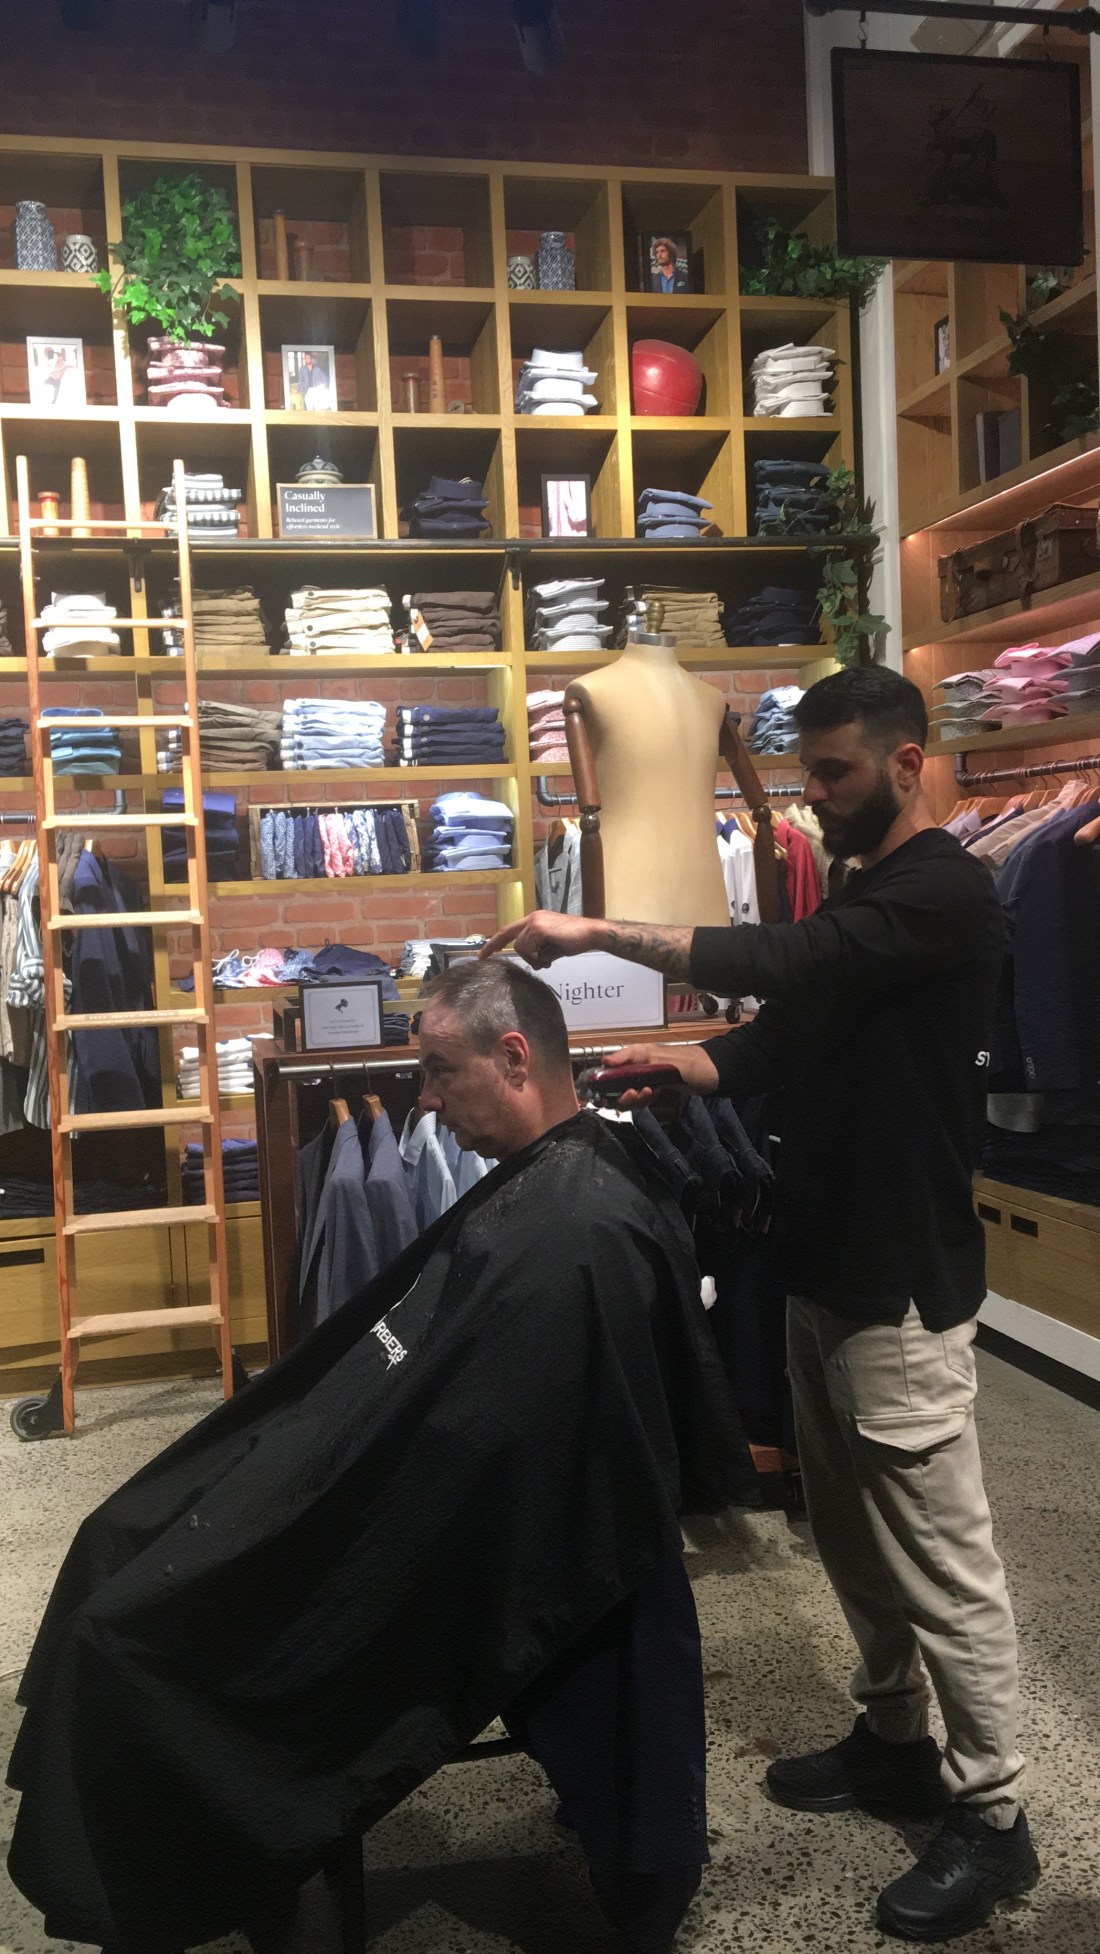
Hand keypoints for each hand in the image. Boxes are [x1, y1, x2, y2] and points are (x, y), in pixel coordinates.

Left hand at [480, 910, 603, 968]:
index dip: (496, 940)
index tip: (484, 951)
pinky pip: (529, 949)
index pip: (510, 930)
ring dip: (534, 958)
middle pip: (510, 937)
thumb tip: (534, 962)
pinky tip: (551, 956)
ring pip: (521, 948)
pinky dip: (539, 957)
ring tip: (549, 959)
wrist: (591, 934)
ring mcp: (535, 922)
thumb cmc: (576, 940)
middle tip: (482, 957)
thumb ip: (539, 951)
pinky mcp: (538, 928)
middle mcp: (533, 917)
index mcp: (536, 919)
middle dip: (495, 946)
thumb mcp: (552, 947)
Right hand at [601, 1040, 718, 1108]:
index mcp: (631, 1058)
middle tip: (633, 1094)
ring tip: (648, 1092)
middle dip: (622, 1096)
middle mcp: (634, 1069)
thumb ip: (628, 1056)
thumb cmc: (682, 1060)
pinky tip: (654, 1095)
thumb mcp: (653, 1054)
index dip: (603, 1086)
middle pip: (615, 1090)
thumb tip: (604, 1060)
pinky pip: (642, 1100)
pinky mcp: (654, 1089)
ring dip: (635, 1100)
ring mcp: (644, 1080)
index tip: (608, 1094)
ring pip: (629, 1097)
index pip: (607, 1073)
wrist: (709, 1072)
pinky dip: (645, 1101)